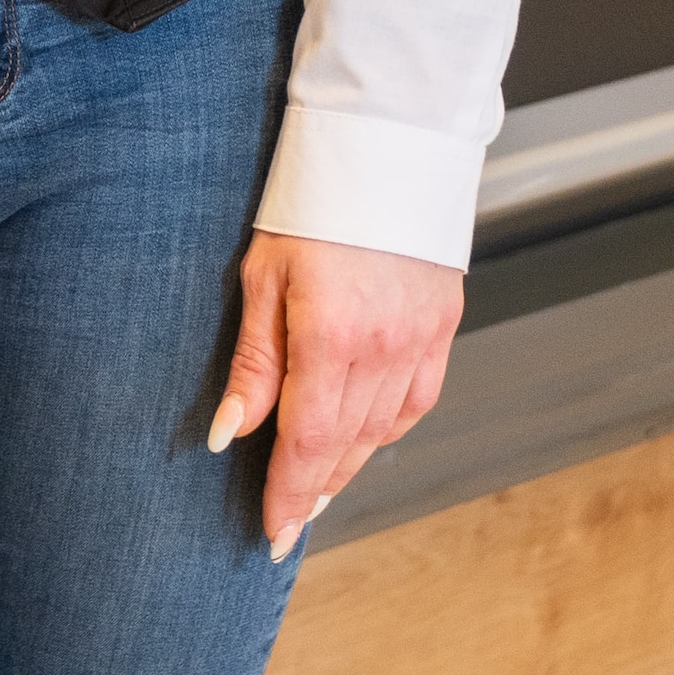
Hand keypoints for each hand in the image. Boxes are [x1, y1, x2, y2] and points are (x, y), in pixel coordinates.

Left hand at [207, 232, 463, 554]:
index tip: (272, 531)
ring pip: (382, 429)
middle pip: (346, 445)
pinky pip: (416, 400)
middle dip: (314, 492)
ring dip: (348, 465)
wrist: (385, 143)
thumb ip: (254, 362)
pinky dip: (387, 427)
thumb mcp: (262, 275)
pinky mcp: (442, 325)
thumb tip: (231, 432)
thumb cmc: (310, 200)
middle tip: (287, 525)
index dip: (290, 494)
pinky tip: (364, 439)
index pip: (308, 441)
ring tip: (317, 490)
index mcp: (331, 335)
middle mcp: (384, 346)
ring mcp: (420, 338)